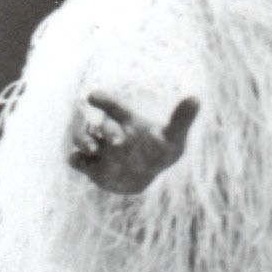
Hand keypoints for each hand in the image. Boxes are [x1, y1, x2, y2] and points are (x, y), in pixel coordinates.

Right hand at [67, 92, 197, 194]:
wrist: (144, 176)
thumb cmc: (160, 151)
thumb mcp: (173, 138)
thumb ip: (182, 119)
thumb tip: (196, 97)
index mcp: (126, 121)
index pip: (114, 107)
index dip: (103, 99)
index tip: (93, 96)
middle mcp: (109, 132)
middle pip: (101, 126)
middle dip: (106, 130)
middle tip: (118, 142)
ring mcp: (98, 148)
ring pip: (82, 139)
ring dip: (83, 141)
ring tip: (92, 150)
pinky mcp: (90, 165)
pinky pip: (76, 160)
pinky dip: (76, 160)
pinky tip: (82, 162)